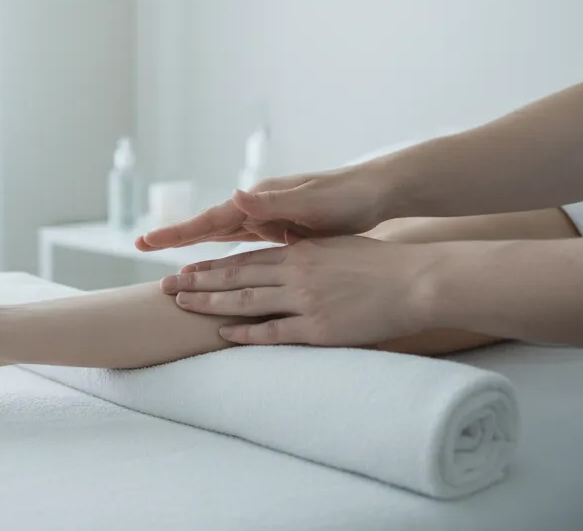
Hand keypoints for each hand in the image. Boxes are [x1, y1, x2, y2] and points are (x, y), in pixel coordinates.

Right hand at [135, 168, 388, 250]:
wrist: (376, 194)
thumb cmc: (345, 196)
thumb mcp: (310, 199)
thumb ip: (272, 200)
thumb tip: (235, 195)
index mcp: (259, 201)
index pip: (209, 220)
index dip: (177, 233)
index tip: (146, 241)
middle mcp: (258, 209)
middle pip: (208, 229)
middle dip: (176, 240)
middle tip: (141, 247)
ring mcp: (270, 221)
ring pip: (224, 240)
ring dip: (198, 252)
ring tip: (174, 268)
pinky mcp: (283, 234)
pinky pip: (245, 250)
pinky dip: (227, 260)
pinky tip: (220, 272)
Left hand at [158, 237, 436, 346]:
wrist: (416, 280)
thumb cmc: (381, 265)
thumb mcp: (336, 248)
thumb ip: (307, 253)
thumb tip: (288, 253)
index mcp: (299, 252)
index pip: (245, 259)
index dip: (213, 266)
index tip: (188, 269)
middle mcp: (296, 273)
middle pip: (236, 278)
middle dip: (198, 282)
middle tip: (166, 286)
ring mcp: (305, 300)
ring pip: (246, 302)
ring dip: (210, 304)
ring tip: (182, 304)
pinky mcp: (319, 327)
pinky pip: (274, 332)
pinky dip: (245, 333)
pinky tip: (222, 334)